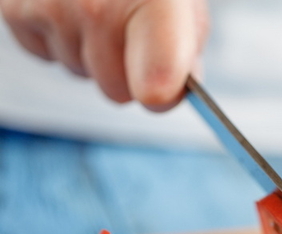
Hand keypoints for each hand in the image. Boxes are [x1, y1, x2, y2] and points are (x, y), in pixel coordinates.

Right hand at [0, 0, 208, 109]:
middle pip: (117, 91)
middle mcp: (97, 6)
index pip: (157, 70)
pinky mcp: (15, 11)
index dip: (162, 90)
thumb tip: (166, 95)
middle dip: (128, 72)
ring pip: (82, 73)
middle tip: (132, 31)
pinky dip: (62, 40)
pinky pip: (49, 57)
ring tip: (100, 5)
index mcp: (155, 1)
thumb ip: (185, 52)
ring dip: (94, 52)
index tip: (161, 94)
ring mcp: (52, 9)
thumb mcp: (183, 2)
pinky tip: (72, 7)